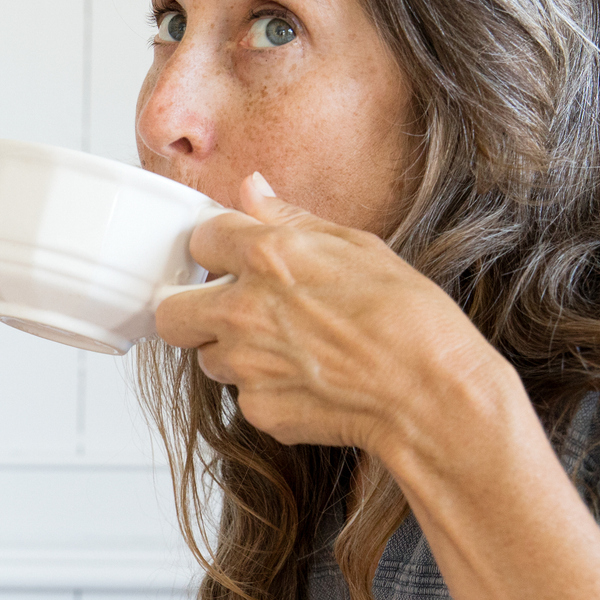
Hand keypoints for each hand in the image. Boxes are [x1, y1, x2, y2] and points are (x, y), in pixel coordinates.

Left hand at [152, 172, 514, 462]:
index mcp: (266, 257)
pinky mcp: (256, 408)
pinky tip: (309, 381)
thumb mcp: (357, 246)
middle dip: (193, 309)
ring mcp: (245, 365)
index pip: (200, 239)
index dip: (218, 249)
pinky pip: (242, 396)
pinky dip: (267, 391)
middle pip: (171, 311)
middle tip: (230, 311)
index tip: (231, 258)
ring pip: (208, 357)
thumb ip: (292, 218)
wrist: (428, 392)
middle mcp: (243, 310)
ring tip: (290, 350)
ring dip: (234, 353)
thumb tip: (253, 190)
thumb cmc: (409, 319)